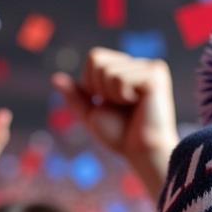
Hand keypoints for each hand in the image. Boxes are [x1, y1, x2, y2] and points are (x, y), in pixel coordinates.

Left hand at [52, 49, 177, 197]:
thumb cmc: (122, 138)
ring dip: (112, 96)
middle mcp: (141, 64)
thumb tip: (55, 78)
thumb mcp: (93, 115)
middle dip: (100, 88)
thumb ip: (77, 97)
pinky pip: (120, 78)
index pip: (95, 58)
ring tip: (132, 108)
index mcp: (129, 69)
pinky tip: (139, 106)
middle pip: (97, 59)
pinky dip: (122, 97)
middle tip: (122, 107)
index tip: (111, 104)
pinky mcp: (156, 75)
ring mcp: (150, 67)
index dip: (92, 84)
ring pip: (107, 70)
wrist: (143, 153)